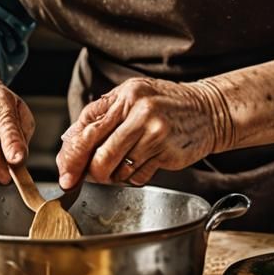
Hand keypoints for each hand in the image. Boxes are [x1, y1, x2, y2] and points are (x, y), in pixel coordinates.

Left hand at [57, 77, 221, 187]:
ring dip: (112, 174)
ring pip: (117, 168)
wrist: (208, 111)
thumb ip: (101, 114)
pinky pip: (137, 176)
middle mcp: (140, 112)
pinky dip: (132, 176)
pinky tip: (140, 164)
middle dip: (86, 171)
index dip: (72, 152)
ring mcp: (155, 134)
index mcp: (126, 95)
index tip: (65, 169)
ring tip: (121, 164)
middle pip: (100, 152)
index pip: (88, 127)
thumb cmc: (165, 103)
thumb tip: (69, 140)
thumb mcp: (132, 96)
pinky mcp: (168, 154)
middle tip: (82, 179)